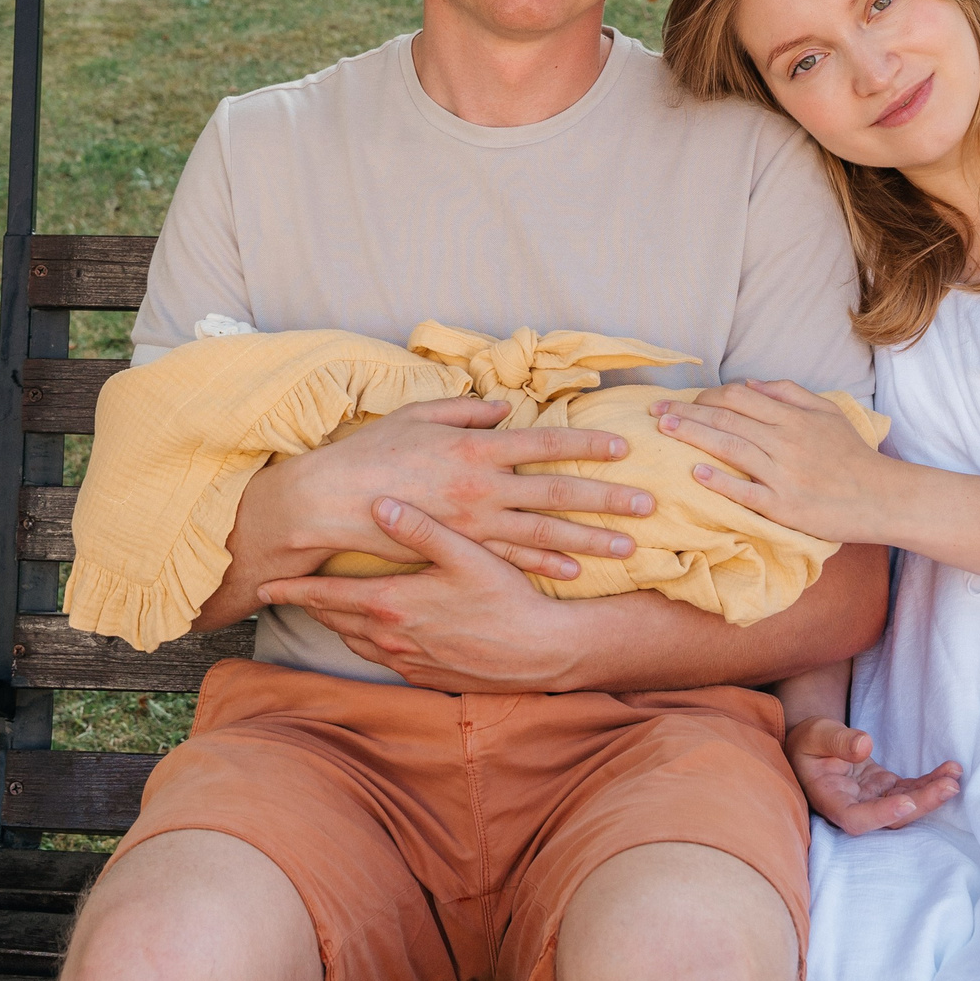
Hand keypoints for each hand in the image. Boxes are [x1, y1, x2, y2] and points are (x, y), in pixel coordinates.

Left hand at [256, 497, 590, 692]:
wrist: (539, 653)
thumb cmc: (506, 598)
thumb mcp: (466, 554)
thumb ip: (421, 528)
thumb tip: (379, 503)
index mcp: (392, 604)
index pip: (326, 597)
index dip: (292, 591)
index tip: (263, 587)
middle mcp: (390, 638)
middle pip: (334, 621)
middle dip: (309, 607)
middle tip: (286, 595)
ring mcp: (406, 662)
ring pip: (354, 642)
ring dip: (336, 626)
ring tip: (324, 610)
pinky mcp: (423, 677)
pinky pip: (380, 659)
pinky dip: (366, 643)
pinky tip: (372, 632)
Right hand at [262, 398, 654, 579]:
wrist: (330, 501)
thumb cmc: (373, 450)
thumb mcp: (419, 414)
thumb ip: (467, 409)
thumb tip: (505, 408)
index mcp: (477, 445)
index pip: (546, 443)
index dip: (587, 444)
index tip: (623, 446)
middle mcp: (484, 485)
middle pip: (559, 493)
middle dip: (607, 498)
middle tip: (649, 504)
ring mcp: (474, 524)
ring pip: (545, 534)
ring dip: (589, 540)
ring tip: (628, 546)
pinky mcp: (459, 551)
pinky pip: (510, 562)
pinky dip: (544, 568)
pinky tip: (574, 572)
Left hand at [650, 380, 890, 544]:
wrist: (882, 496)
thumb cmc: (852, 455)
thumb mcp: (827, 412)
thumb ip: (789, 394)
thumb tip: (750, 384)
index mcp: (793, 418)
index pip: (739, 398)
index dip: (704, 396)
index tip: (679, 400)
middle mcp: (786, 441)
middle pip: (727, 419)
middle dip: (686, 413)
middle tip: (655, 413)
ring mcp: (784, 474)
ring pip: (731, 448)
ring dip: (694, 436)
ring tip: (665, 431)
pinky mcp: (785, 506)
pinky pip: (747, 492)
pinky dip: (721, 482)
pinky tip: (697, 474)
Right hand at [786, 716, 960, 835]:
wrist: (811, 746)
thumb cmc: (809, 741)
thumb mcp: (817, 734)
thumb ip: (837, 740)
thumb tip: (864, 746)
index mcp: (831, 800)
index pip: (856, 819)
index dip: (882, 815)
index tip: (906, 802)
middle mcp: (854, 808)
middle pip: (891, 819)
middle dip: (922, 804)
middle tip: (949, 787)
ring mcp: (872, 800)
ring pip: (905, 806)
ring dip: (932, 794)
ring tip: (955, 777)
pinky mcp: (884, 789)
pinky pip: (911, 789)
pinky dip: (931, 782)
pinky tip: (951, 771)